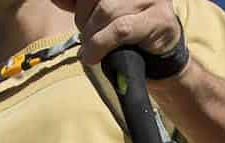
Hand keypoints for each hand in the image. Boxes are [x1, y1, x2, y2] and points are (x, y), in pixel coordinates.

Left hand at [52, 0, 183, 67]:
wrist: (158, 55)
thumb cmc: (127, 29)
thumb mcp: (101, 11)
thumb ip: (82, 4)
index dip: (78, 2)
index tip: (65, 7)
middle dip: (83, 18)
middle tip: (85, 37)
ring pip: (107, 11)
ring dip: (91, 35)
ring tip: (90, 49)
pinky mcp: (159, 19)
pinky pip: (120, 29)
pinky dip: (101, 44)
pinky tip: (93, 56)